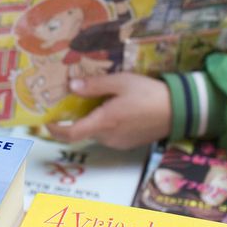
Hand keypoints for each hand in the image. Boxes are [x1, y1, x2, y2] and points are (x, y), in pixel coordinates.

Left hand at [46, 73, 171, 149]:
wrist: (179, 110)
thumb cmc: (149, 94)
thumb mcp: (121, 82)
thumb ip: (94, 85)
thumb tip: (71, 86)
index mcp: (104, 122)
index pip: (71, 133)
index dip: (55, 128)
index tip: (47, 120)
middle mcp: (109, 137)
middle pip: (84, 130)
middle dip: (78, 117)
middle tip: (76, 98)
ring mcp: (120, 143)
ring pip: (97, 132)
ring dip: (94, 119)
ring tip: (101, 99)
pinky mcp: (129, 143)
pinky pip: (110, 135)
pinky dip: (107, 124)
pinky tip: (117, 108)